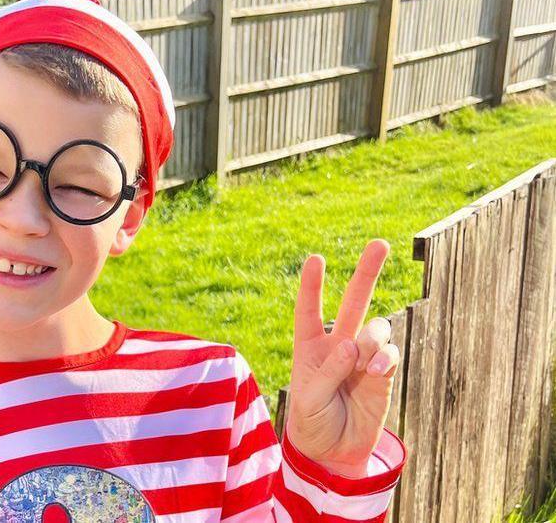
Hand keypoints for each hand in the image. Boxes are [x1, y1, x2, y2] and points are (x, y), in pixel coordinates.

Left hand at [285, 239, 399, 476]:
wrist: (333, 453)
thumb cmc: (311, 422)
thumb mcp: (307, 400)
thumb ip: (327, 371)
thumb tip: (352, 344)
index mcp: (309, 347)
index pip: (309, 309)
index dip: (312, 285)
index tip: (316, 259)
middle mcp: (338, 345)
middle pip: (353, 302)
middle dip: (367, 272)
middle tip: (380, 243)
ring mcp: (363, 358)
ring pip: (376, 327)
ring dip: (373, 338)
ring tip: (364, 363)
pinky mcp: (383, 375)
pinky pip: (390, 355)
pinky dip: (384, 359)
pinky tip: (374, 373)